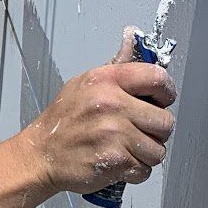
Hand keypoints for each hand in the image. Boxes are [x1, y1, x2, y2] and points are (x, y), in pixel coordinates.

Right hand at [21, 32, 176, 196]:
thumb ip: (116, 66)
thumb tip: (132, 36)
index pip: (158, 78)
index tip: (160, 102)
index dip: (166, 93)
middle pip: (165, 122)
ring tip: (125, 149)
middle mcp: (111, 104)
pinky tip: (118, 163)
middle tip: (138, 132)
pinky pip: (144, 170)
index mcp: (106, 80)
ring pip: (158, 150)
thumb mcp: (84, 83)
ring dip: (145, 154)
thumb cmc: (63, 121)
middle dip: (155, 132)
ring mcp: (113, 134)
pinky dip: (134, 171)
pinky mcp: (114, 160)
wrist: (40, 155)